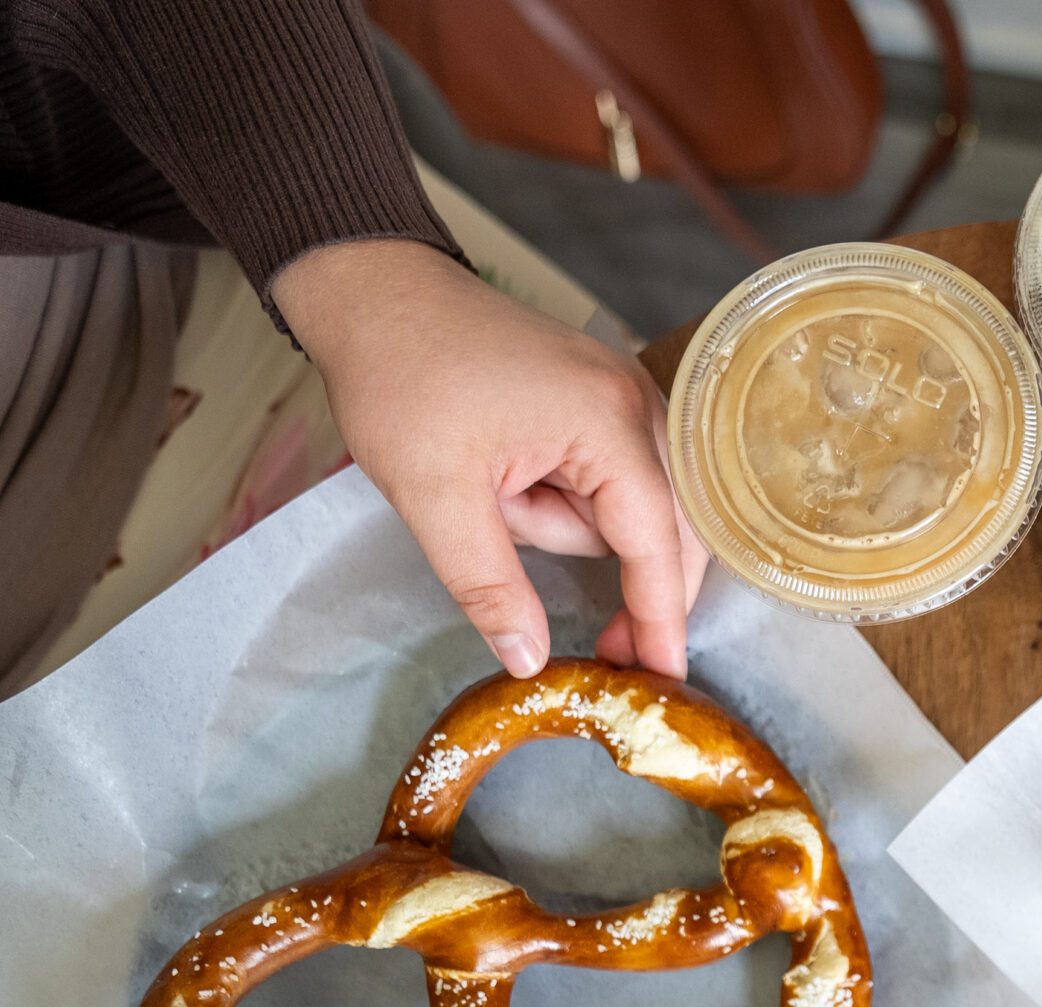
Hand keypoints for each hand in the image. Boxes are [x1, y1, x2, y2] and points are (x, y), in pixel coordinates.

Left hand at [273, 240, 704, 679]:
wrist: (374, 291)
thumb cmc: (401, 377)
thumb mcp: (434, 497)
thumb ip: (490, 586)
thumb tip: (531, 660)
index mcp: (605, 422)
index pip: (655, 542)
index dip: (661, 618)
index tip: (664, 681)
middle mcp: (636, 401)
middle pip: (668, 527)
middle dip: (632, 585)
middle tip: (605, 651)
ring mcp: (624, 393)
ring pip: (634, 505)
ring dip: (571, 526)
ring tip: (494, 498)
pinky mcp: (602, 396)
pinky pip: (613, 475)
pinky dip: (576, 502)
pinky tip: (516, 486)